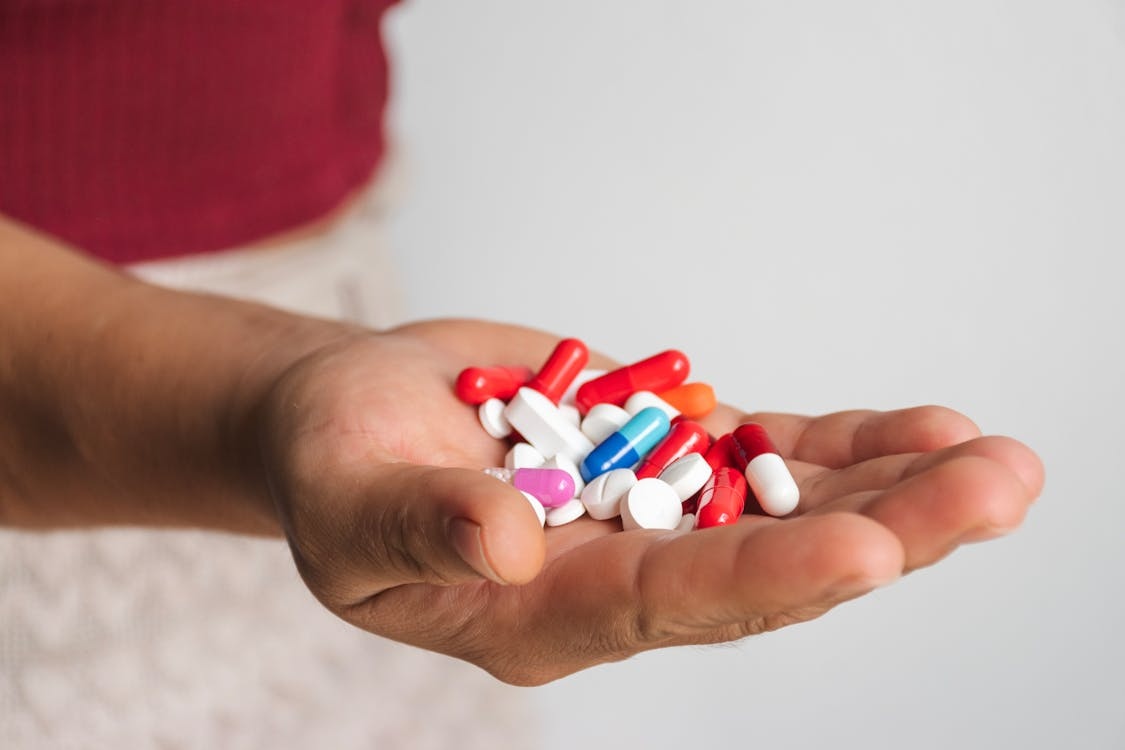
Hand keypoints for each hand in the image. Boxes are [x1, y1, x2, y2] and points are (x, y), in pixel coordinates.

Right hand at [256, 319, 1043, 684]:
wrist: (354, 416)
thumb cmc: (332, 467)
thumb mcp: (347, 501)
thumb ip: (418, 527)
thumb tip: (507, 545)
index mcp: (541, 614)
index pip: (670, 604)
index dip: (768, 578)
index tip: (871, 552)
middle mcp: (617, 575)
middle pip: (764, 566)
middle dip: (884, 534)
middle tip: (997, 491)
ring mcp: (651, 512)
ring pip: (786, 510)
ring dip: (893, 489)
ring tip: (997, 464)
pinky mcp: (665, 452)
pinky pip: (766, 456)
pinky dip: (843, 447)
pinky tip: (925, 433)